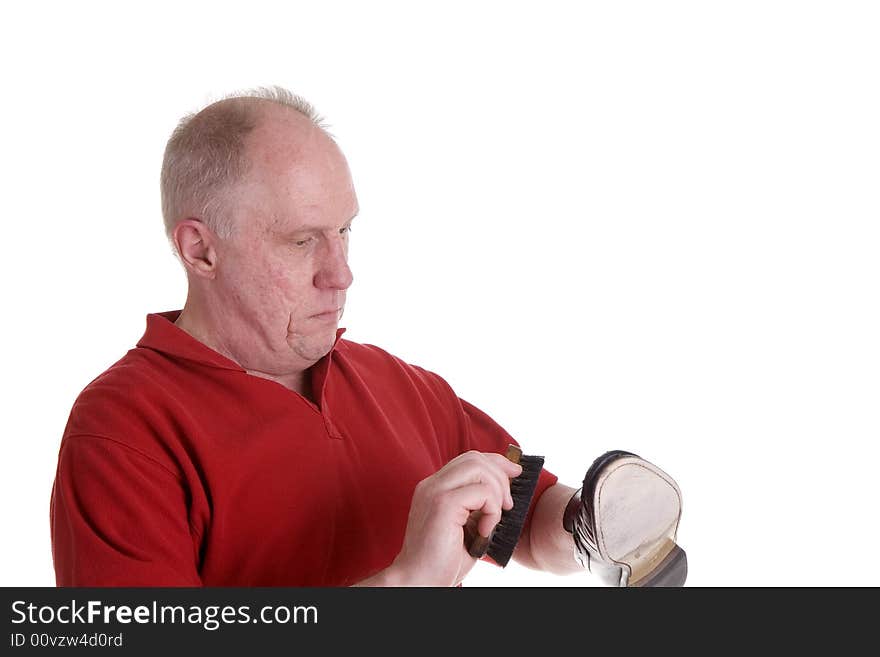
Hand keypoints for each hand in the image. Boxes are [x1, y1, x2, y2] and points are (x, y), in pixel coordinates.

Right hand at [389, 450, 521, 585]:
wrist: (419, 582)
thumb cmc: (443, 562)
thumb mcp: (466, 526)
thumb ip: (478, 506)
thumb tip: (505, 493)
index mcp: (435, 488)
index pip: (468, 459)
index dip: (496, 462)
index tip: (515, 473)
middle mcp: (432, 484)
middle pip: (475, 457)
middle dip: (501, 475)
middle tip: (508, 504)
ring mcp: (435, 491)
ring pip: (478, 467)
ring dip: (497, 491)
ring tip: (495, 519)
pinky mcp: (443, 504)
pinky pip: (481, 492)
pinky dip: (492, 510)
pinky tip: (484, 531)